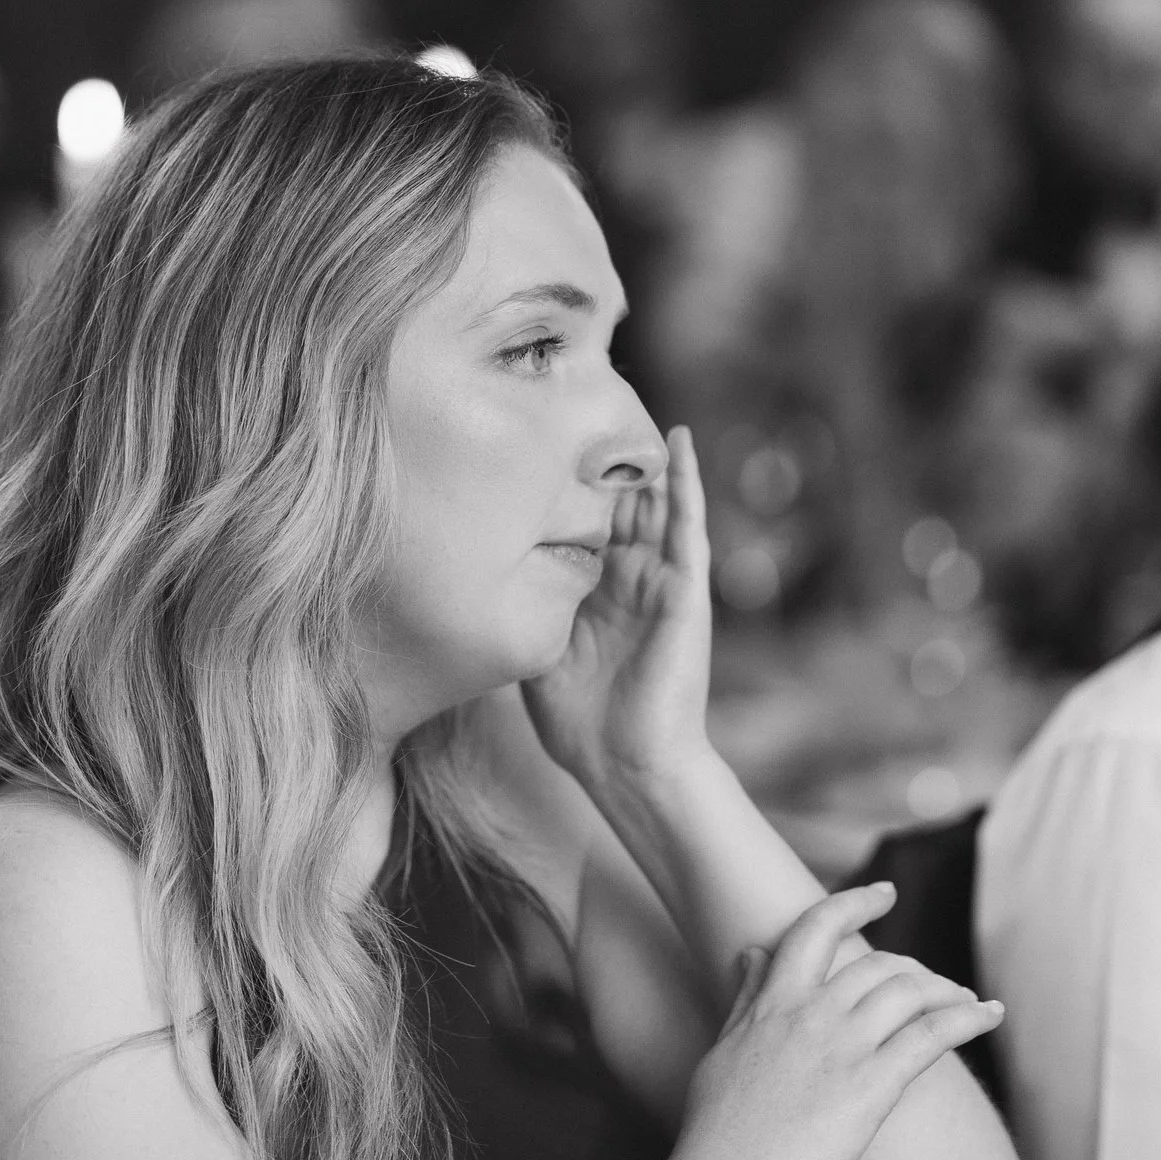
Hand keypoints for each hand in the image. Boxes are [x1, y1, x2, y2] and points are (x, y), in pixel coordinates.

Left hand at [522, 424, 713, 784]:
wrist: (626, 766)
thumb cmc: (581, 723)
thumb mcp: (536, 651)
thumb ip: (521, 611)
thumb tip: (472, 580)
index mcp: (593, 591)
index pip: (581, 519)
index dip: (563, 477)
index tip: (534, 431)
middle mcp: (627, 578)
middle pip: (616, 500)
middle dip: (601, 454)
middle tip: (582, 394)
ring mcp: (658, 580)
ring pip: (651, 502)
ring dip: (642, 455)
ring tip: (631, 399)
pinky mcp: (684, 592)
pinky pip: (688, 528)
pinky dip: (687, 483)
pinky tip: (681, 442)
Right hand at [651, 883, 1003, 1159]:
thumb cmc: (717, 1135)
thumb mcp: (723, 1052)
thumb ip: (744, 1000)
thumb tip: (751, 953)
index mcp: (771, 1005)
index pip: (815, 927)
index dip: (855, 902)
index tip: (884, 892)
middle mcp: (808, 1015)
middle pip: (877, 963)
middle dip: (914, 967)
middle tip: (933, 986)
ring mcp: (841, 1049)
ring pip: (909, 990)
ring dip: (947, 990)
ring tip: (966, 1002)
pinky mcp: (870, 1088)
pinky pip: (931, 1035)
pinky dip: (967, 1018)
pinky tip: (989, 1015)